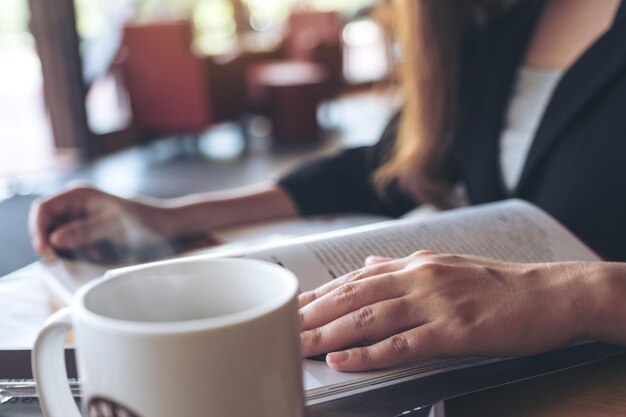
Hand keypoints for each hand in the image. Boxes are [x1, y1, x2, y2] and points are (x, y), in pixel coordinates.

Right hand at [29, 184, 179, 262]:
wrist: (161, 228)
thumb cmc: (140, 222)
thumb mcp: (111, 228)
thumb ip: (83, 232)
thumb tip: (54, 240)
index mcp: (78, 194)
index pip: (43, 208)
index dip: (38, 230)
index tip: (46, 251)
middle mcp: (74, 204)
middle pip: (45, 225)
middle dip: (53, 244)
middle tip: (64, 260)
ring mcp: (78, 218)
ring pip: (57, 239)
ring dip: (69, 251)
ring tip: (95, 253)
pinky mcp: (84, 232)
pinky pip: (71, 246)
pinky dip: (80, 254)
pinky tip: (99, 254)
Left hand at [298, 251, 592, 371]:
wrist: (547, 294)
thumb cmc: (495, 284)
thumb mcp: (443, 265)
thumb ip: (401, 265)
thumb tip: (368, 261)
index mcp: (414, 264)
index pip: (354, 279)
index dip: (319, 294)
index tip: (290, 307)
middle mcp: (418, 278)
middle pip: (353, 297)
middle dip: (312, 314)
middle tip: (278, 327)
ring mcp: (435, 303)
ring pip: (370, 318)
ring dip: (329, 332)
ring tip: (298, 345)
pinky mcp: (454, 331)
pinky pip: (403, 343)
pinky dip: (369, 353)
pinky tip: (343, 359)